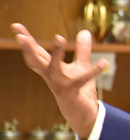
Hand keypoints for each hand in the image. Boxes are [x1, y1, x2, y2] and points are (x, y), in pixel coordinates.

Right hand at [10, 23, 108, 138]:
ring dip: (56, 53)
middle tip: (20, 36)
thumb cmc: (78, 89)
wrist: (82, 113)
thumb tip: (84, 31)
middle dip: (28, 48)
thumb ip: (82, 50)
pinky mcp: (72, 92)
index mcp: (51, 68)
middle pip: (36, 60)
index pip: (36, 52)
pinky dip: (93, 71)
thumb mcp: (81, 66)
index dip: (26, 39)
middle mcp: (51, 76)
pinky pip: (82, 80)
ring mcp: (60, 85)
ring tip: (58, 37)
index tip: (16, 26)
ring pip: (54, 68)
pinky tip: (104, 62)